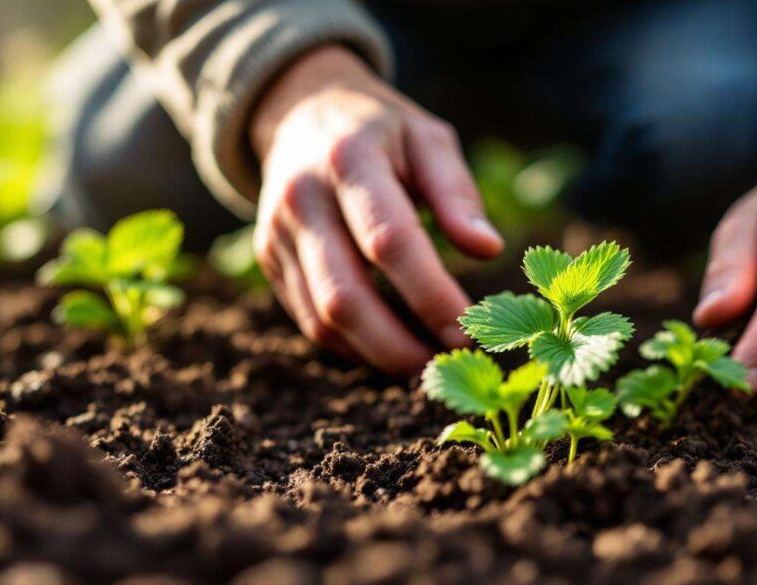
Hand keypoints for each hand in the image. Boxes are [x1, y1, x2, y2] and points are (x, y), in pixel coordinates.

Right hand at [249, 45, 503, 374]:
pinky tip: (389, 349)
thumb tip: (488, 249)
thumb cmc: (381, 131)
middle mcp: (302, 199)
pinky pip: (308, 320)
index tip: (467, 332)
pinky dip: (351, 346)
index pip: (390, 241)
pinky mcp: (268, 258)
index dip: (430, 295)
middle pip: (344, 296)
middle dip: (398, 345)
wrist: (299, 112)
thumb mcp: (427, 138)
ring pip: (321, 319)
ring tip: (423, 366)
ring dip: (375, 355)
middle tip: (445, 366)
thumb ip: (456, 192)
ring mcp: (277, 232)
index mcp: (349, 160)